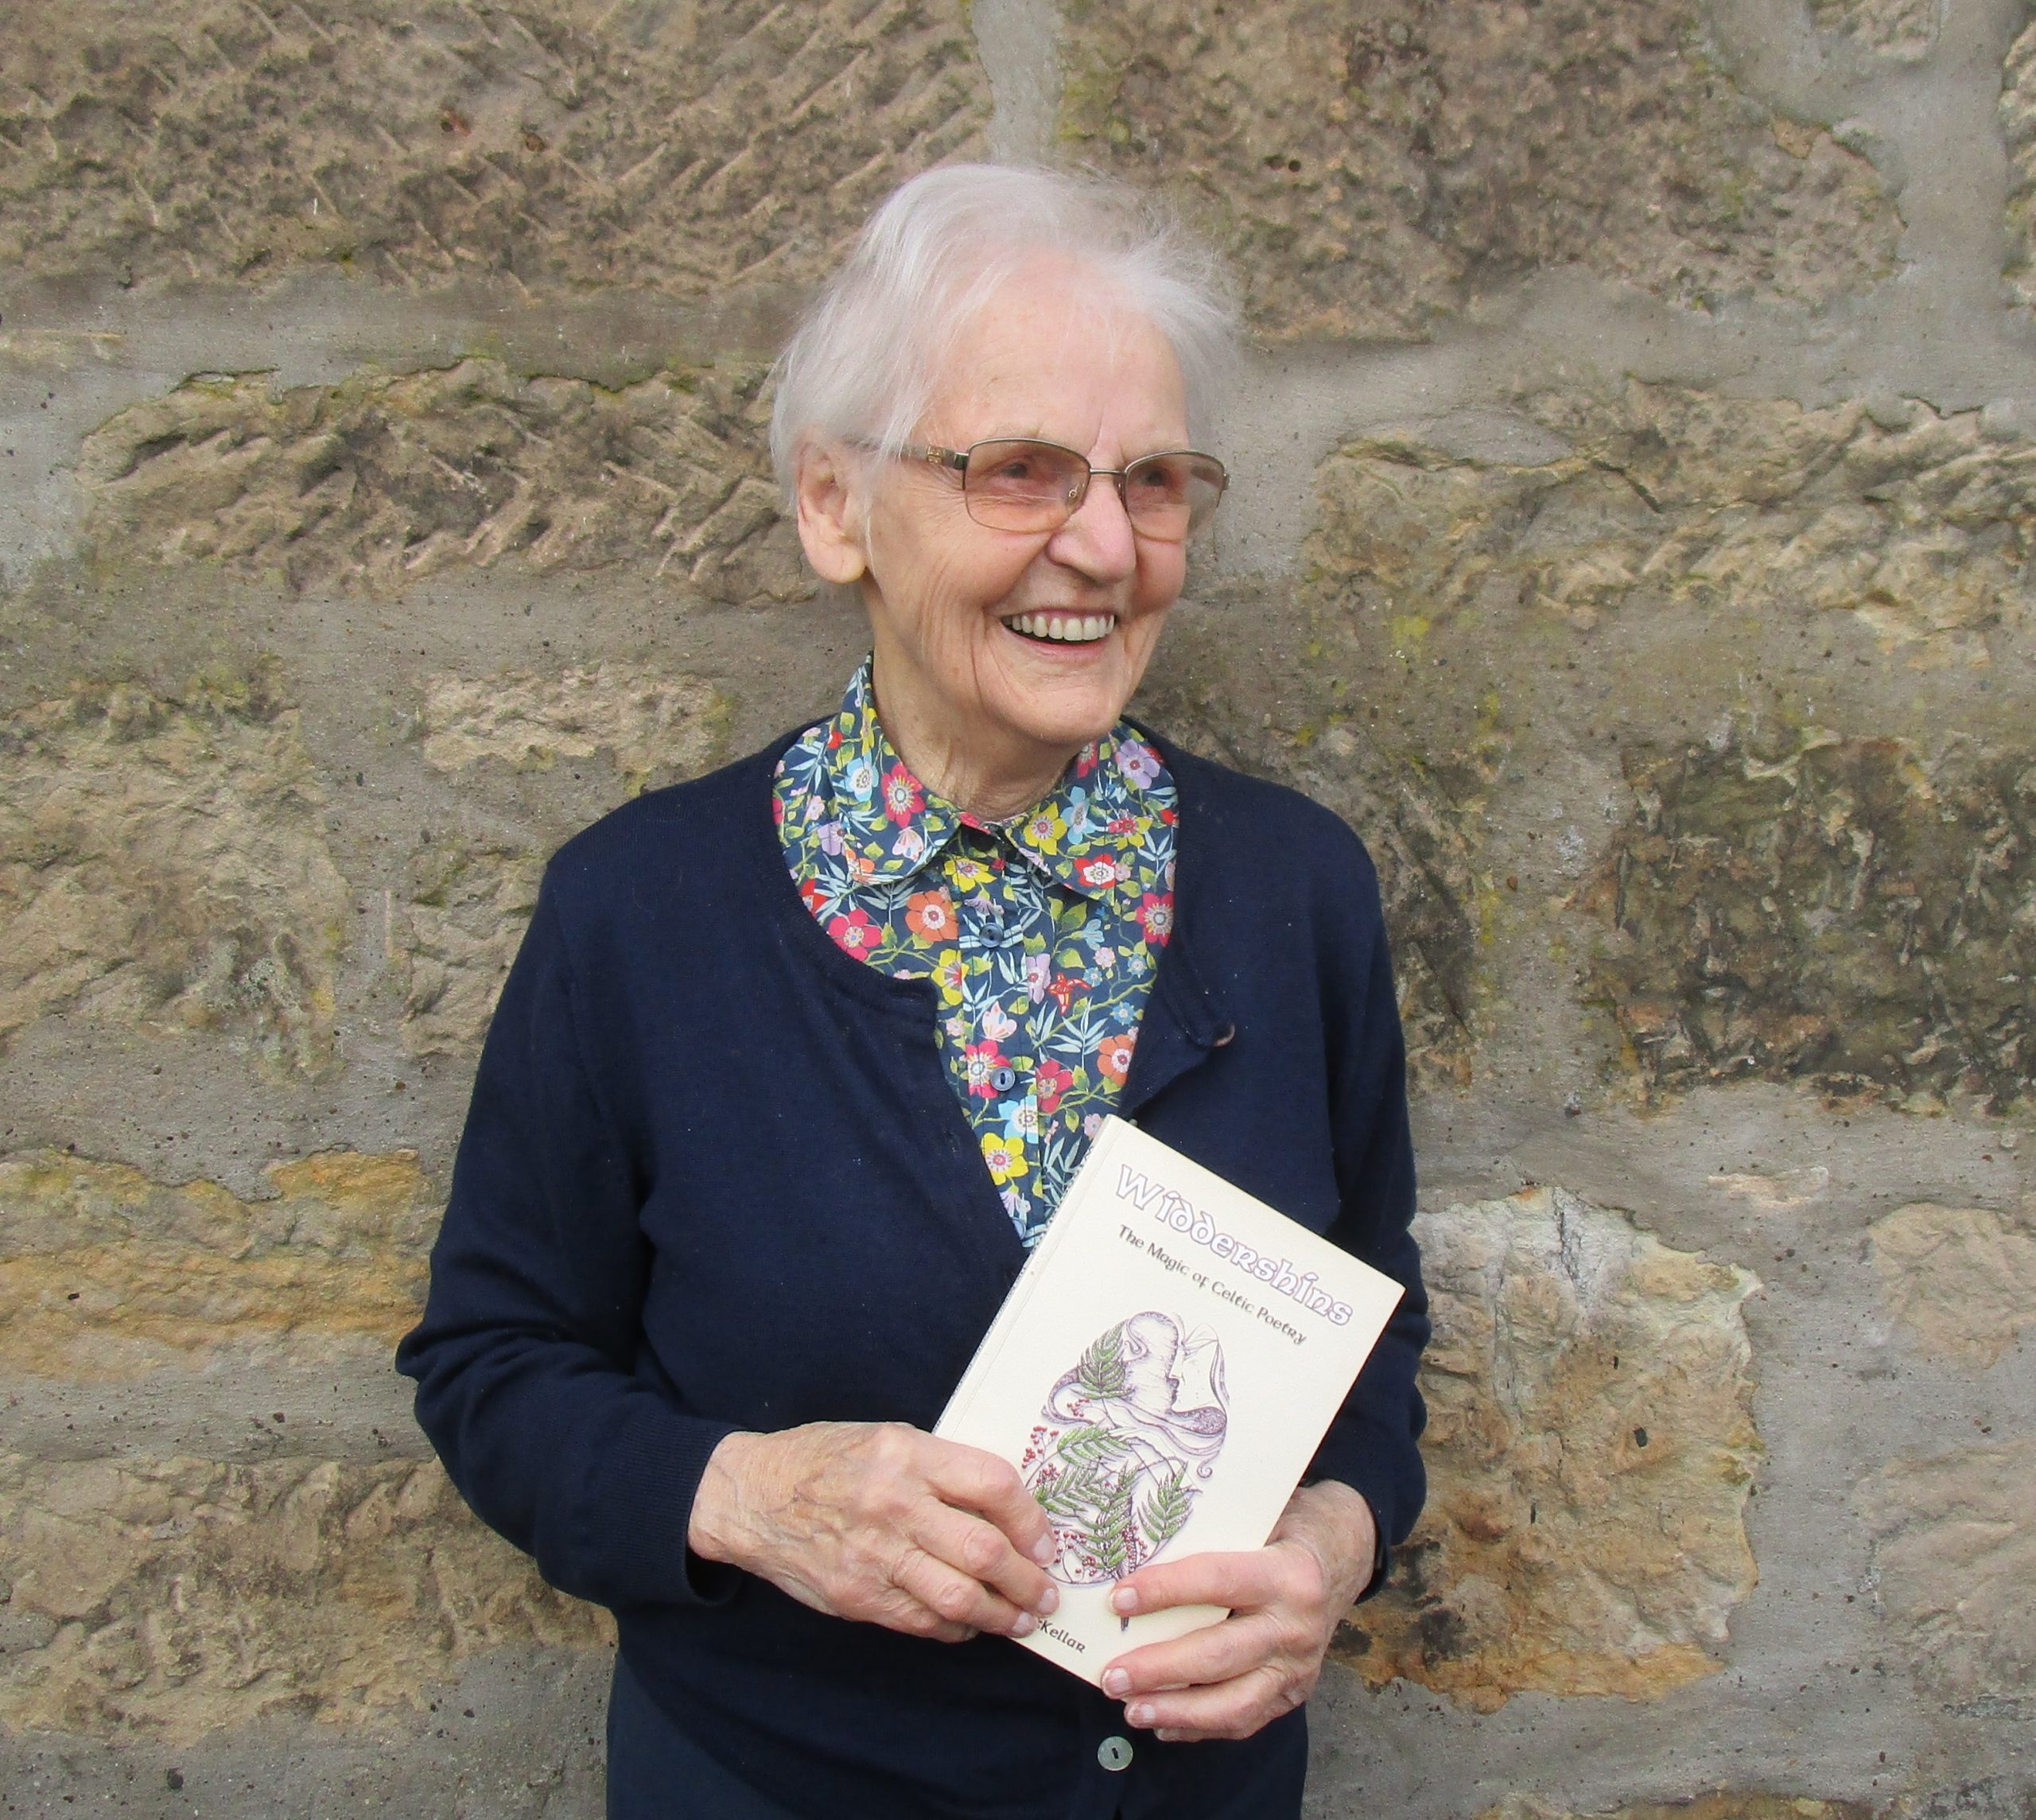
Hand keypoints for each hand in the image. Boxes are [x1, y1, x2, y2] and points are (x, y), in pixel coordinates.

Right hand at [687, 1422, 1060, 1643]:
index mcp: (907, 1454)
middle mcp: (894, 1503)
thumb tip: (1007, 1507)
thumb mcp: (888, 1438)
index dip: (1030, 1519)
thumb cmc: (828, 1460)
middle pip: (984, 1550)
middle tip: (1046, 1594)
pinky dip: (955, 1628)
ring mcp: (873, 1554)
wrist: (752, 1495)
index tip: (1046, 1542)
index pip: (992, 1484)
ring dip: (1001, 1615)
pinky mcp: (857, 1596)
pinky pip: (922, 1621)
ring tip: (1021, 1619)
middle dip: (1028, 1580)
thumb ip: (942, 1467)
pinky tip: (969, 1624)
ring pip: (958, 1596)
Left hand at [1097, 1481, 1377, 1741]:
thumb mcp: (1260, 1514)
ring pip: (1233, 1702)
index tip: (1119, 1599)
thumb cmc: (1286, 1528)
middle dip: (1160, 1669)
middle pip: (1219, 1655)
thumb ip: (1212, 1531)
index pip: (1217, 1581)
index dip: (1165, 1591)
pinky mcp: (1293, 1692)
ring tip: (1130, 1708)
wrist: (1343, 1557)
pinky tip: (1162, 1723)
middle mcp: (1296, 1625)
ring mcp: (1298, 1666)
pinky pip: (1244, 1719)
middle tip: (1112, 1676)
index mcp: (1287, 1573)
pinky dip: (1200, 1727)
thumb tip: (1136, 1546)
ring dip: (1177, 1711)